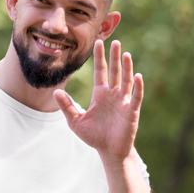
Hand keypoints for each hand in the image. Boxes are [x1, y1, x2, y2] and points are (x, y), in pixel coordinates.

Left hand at [54, 39, 142, 160]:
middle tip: (115, 41)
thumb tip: (56, 91)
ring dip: (126, 67)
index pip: (100, 72)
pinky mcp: (131, 111)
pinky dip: (137, 87)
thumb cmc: (94, 135)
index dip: (99, 58)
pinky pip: (135, 96)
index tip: (98, 43)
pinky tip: (137, 76)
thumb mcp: (75, 121)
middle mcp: (113, 94)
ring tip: (126, 54)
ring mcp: (123, 101)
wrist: (109, 150)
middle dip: (114, 57)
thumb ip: (67, 106)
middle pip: (114, 71)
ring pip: (125, 80)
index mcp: (100, 94)